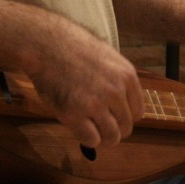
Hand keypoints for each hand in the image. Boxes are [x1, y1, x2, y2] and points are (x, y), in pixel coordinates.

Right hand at [26, 24, 143, 149]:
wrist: (46, 44)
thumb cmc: (72, 49)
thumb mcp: (107, 58)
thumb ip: (117, 80)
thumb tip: (121, 105)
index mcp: (127, 76)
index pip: (138, 112)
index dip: (124, 117)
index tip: (113, 117)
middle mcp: (115, 91)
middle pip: (126, 127)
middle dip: (113, 129)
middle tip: (99, 126)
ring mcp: (95, 103)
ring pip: (111, 137)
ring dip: (102, 138)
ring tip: (92, 131)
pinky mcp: (74, 114)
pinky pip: (91, 140)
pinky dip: (87, 139)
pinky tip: (79, 128)